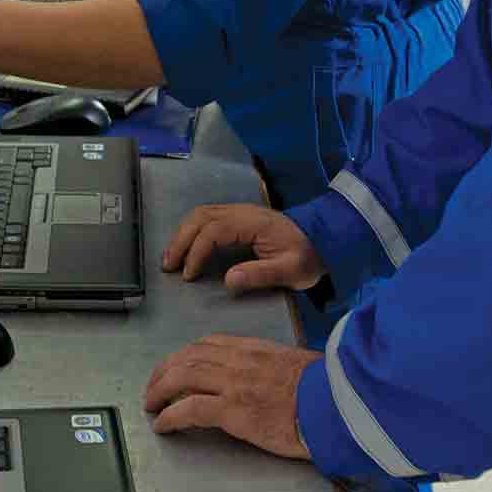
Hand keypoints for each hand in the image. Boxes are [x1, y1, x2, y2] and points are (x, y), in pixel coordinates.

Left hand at [145, 334, 320, 458]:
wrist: (334, 404)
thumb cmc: (321, 388)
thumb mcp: (291, 363)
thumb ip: (267, 364)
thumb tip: (258, 375)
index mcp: (252, 348)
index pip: (207, 344)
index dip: (184, 354)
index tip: (175, 365)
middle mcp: (238, 360)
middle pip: (188, 357)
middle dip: (164, 370)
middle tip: (153, 386)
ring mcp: (233, 384)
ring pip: (183, 377)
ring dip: (160, 391)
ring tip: (151, 404)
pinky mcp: (233, 410)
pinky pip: (190, 409)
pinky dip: (171, 416)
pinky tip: (163, 424)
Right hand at [163, 203, 326, 292]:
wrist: (324, 240)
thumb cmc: (307, 257)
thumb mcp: (290, 271)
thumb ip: (259, 274)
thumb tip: (227, 280)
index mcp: (252, 222)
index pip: (214, 230)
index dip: (197, 251)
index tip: (189, 276)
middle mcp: (241, 211)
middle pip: (201, 216)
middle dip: (181, 240)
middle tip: (168, 265)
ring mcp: (239, 211)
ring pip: (201, 214)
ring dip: (183, 233)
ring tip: (171, 258)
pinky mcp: (239, 217)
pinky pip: (208, 217)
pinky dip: (192, 230)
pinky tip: (186, 247)